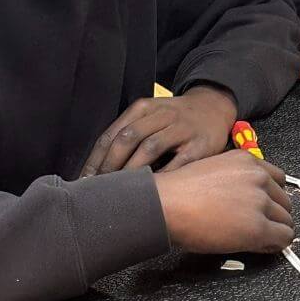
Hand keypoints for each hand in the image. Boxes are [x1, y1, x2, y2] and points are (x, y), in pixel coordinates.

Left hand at [82, 84, 236, 176]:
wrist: (214, 108)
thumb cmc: (174, 119)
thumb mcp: (150, 116)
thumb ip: (128, 135)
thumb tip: (96, 170)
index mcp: (143, 108)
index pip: (112, 134)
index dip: (96, 160)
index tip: (85, 182)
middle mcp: (161, 114)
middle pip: (128, 138)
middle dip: (110, 166)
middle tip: (100, 190)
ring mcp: (182, 128)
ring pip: (150, 147)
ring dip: (131, 172)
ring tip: (121, 192)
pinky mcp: (200, 145)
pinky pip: (178, 163)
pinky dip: (162, 177)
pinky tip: (152, 191)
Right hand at [154, 151, 293, 253]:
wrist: (168, 204)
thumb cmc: (181, 190)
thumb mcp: (215, 170)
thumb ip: (237, 178)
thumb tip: (247, 196)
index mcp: (247, 160)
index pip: (278, 179)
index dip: (272, 196)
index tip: (265, 207)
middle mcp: (258, 177)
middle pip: (284, 200)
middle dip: (274, 214)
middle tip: (261, 225)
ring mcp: (260, 201)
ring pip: (286, 220)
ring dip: (275, 230)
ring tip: (259, 238)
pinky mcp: (258, 226)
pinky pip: (283, 237)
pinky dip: (276, 244)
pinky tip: (262, 246)